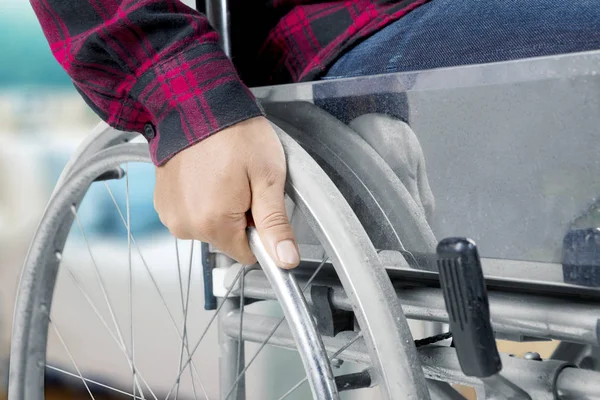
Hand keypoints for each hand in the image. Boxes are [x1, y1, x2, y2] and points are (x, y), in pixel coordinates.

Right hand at [154, 117, 299, 268]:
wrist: (198, 104)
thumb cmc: (235, 134)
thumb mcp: (268, 178)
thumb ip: (275, 224)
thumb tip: (286, 259)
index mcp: (213, 223)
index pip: (247, 254)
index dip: (259, 230)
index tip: (258, 203)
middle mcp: (186, 224)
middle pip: (228, 240)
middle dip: (240, 217)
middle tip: (242, 183)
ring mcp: (171, 214)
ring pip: (210, 228)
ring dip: (220, 208)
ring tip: (223, 175)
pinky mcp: (163, 203)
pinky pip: (192, 215)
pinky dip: (202, 200)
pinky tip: (207, 176)